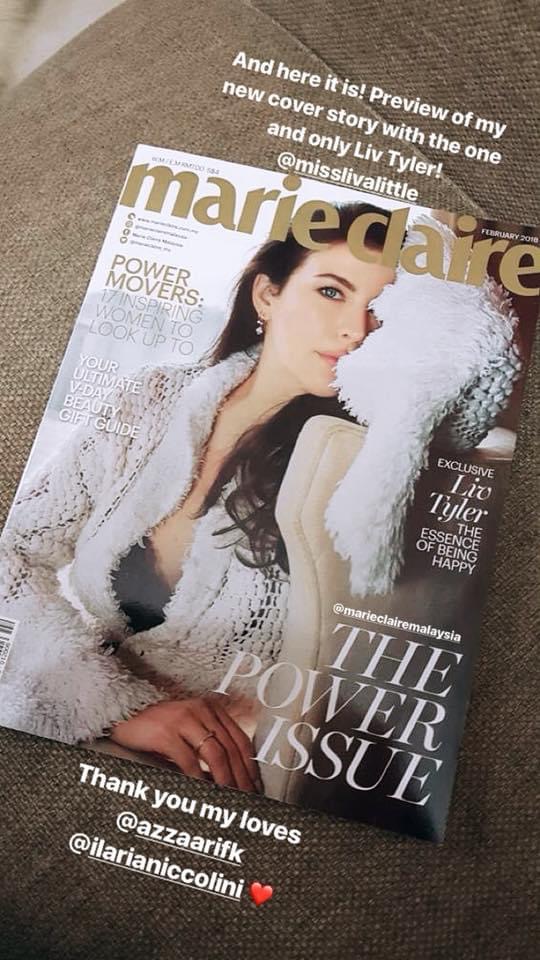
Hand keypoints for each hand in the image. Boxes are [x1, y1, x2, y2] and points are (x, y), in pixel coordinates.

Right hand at [110, 696, 261, 792]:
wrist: (123, 713)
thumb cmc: (157, 726)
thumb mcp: (187, 729)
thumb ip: (207, 743)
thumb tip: (229, 775)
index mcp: (211, 709)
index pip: (240, 740)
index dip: (251, 766)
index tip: (255, 786)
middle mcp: (201, 711)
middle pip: (231, 749)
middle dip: (242, 778)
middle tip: (246, 799)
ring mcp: (184, 720)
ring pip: (215, 755)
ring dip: (225, 781)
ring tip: (230, 799)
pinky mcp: (166, 732)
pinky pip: (189, 760)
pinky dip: (199, 779)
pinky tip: (203, 792)